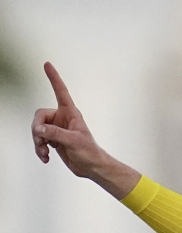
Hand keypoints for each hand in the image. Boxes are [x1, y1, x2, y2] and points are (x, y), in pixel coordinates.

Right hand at [31, 62, 139, 199]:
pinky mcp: (54, 140)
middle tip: (42, 140)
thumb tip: (38, 128)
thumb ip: (54, 133)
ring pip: (37, 129)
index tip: (47, 65)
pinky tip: (45, 157)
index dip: (54, 78)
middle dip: (37, 129)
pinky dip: (40, 149)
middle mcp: (62, 119)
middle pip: (40, 116)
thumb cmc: (90, 152)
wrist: (92, 167)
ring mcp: (57, 129)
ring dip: (38, 142)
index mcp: (70, 113)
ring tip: (44, 152)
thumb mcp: (73, 141)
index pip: (60, 92)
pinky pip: (39, 140)